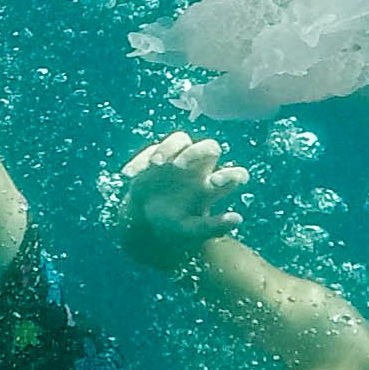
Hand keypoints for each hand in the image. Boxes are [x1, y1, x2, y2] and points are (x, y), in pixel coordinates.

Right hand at [116, 130, 247, 267]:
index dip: (231, 175)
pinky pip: (152, 148)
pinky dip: (141, 160)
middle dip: (197, 153)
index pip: (235, 174)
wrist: (145, 224)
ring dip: (169, 148)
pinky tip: (130, 174)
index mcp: (212, 187)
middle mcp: (200, 169)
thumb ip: (213, 227)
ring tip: (156, 164)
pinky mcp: (156, 157)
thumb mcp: (192, 230)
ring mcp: (177, 160)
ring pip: (181, 139)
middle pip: (211, 147)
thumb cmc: (173, 227)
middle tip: (179, 167)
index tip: (214, 183)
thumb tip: (238, 219)